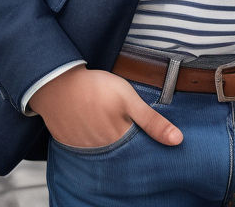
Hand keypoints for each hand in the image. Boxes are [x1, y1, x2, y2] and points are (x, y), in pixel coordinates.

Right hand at [29, 65, 182, 149]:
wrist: (56, 83)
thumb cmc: (95, 88)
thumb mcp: (128, 99)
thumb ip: (152, 121)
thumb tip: (177, 140)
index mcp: (119, 139)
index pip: (137, 150)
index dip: (145, 143)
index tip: (149, 137)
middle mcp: (102, 149)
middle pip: (120, 152)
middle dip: (127, 144)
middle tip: (125, 125)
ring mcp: (83, 147)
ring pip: (103, 150)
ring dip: (108, 143)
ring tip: (109, 125)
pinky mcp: (69, 141)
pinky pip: (84, 147)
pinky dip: (91, 141)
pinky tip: (92, 126)